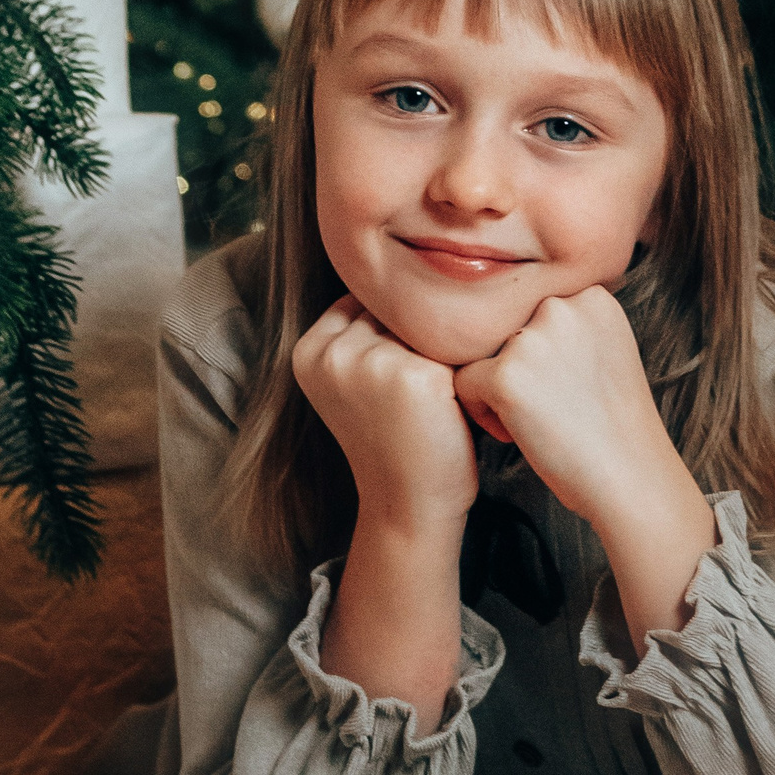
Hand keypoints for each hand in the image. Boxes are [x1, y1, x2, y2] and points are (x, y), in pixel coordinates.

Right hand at [292, 295, 478, 539]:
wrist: (407, 505)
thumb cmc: (390, 440)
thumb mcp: (354, 380)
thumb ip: (363, 332)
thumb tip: (408, 268)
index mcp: (308, 350)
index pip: (364, 302)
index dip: (392, 333)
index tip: (396, 374)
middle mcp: (335, 352)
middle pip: (396, 309)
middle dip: (416, 339)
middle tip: (422, 388)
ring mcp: (374, 361)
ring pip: (427, 325)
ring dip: (443, 351)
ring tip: (440, 396)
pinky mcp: (418, 375)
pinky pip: (457, 347)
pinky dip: (465, 371)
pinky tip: (457, 404)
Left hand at [451, 287, 712, 641]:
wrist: (631, 478)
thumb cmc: (615, 426)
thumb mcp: (605, 351)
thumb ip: (570, 324)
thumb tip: (517, 318)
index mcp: (591, 294)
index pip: (532, 311)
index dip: (542, 355)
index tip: (570, 389)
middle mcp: (562, 304)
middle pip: (504, 329)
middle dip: (517, 368)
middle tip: (554, 407)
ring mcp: (533, 338)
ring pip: (481, 354)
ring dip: (499, 388)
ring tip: (540, 420)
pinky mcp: (505, 374)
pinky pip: (464, 384)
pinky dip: (483, 415)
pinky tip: (521, 433)